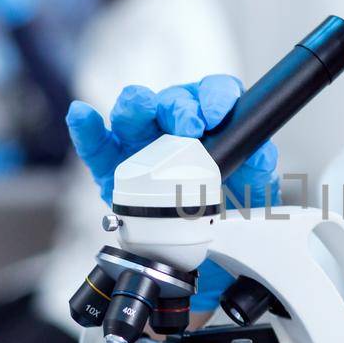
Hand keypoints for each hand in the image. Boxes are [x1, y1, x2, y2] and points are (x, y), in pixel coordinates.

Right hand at [65, 78, 279, 311]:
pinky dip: (86, 127)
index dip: (215, 96)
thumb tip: (261, 154)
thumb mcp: (251, 189)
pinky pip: (95, 143)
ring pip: (133, 114)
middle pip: (172, 101)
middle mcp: (172, 126)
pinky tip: (82, 115)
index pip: (212, 94)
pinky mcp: (111, 165)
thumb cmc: (220, 206)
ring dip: (136, 107)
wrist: (198, 248)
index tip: (216, 112)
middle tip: (189, 125)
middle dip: (180, 107)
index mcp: (208, 122)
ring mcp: (140, 143)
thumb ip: (258, 169)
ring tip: (140, 110)